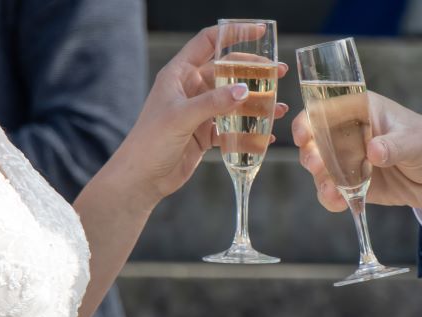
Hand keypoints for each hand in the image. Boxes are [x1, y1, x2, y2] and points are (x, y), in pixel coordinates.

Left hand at [109, 26, 288, 210]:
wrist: (142, 179)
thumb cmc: (151, 142)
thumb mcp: (182, 118)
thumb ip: (213, 102)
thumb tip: (244, 90)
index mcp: (179, 74)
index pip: (208, 42)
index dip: (232, 34)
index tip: (258, 32)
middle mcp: (190, 89)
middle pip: (228, 72)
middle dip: (254, 72)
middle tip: (279, 73)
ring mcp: (199, 112)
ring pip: (233, 101)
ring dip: (256, 104)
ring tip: (279, 107)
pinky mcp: (204, 134)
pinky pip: (231, 128)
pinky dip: (248, 131)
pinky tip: (267, 134)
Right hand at [293, 91, 421, 213]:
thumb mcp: (418, 141)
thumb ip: (396, 145)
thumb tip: (373, 151)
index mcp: (361, 111)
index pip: (325, 110)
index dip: (309, 121)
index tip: (305, 136)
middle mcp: (349, 134)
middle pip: (315, 142)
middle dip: (312, 154)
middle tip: (318, 165)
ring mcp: (349, 160)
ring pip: (321, 169)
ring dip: (320, 180)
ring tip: (330, 191)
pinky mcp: (354, 184)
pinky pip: (334, 192)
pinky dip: (332, 199)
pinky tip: (339, 202)